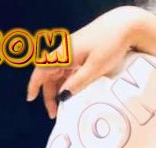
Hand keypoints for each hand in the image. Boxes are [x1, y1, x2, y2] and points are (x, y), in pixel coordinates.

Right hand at [26, 7, 155, 117]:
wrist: (125, 25)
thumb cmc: (110, 44)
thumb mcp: (95, 68)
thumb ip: (77, 83)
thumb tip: (62, 97)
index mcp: (65, 54)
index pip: (42, 70)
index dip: (34, 85)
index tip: (30, 99)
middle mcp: (65, 51)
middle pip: (49, 74)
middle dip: (49, 94)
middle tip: (54, 113)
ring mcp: (73, 51)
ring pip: (59, 73)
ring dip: (58, 90)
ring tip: (63, 107)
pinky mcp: (81, 52)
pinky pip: (68, 70)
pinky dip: (67, 82)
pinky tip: (72, 93)